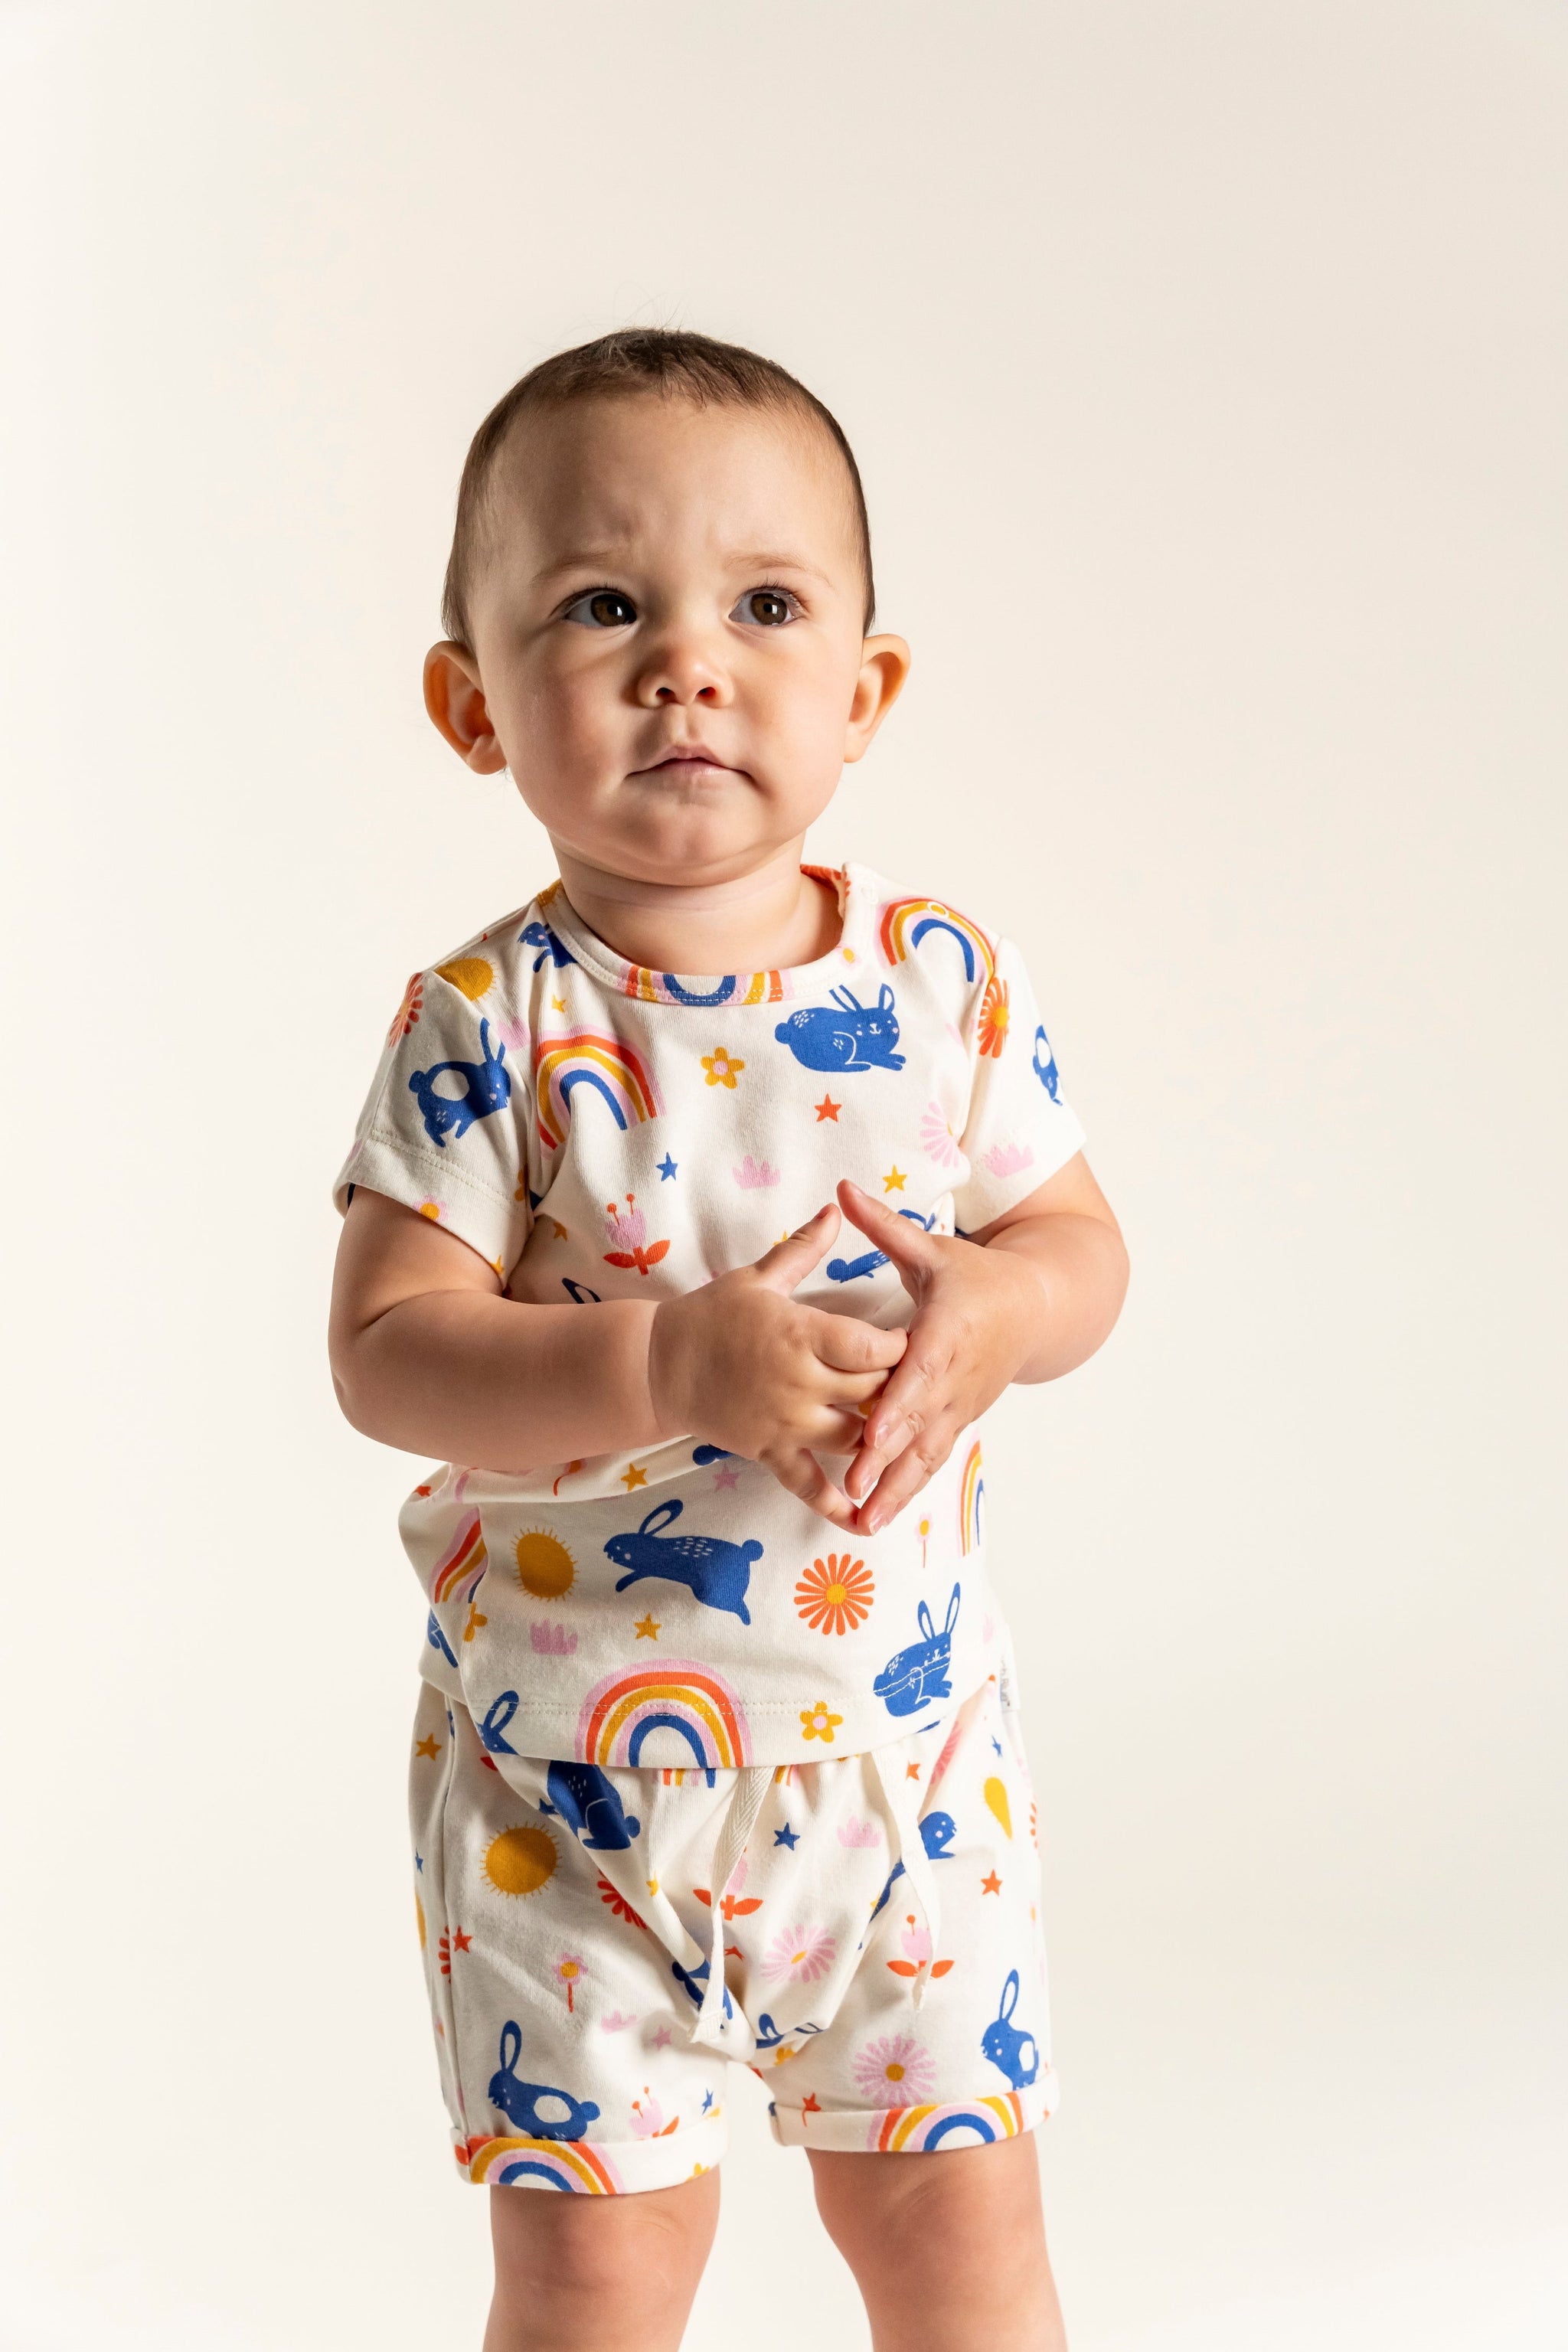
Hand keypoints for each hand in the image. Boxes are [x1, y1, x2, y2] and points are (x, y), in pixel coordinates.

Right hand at [647, 1205, 907, 1527]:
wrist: (657, 1365)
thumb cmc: (710, 1316)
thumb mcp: (758, 1277)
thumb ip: (804, 1248)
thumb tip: (836, 1208)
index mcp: (800, 1334)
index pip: (872, 1347)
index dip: (901, 1346)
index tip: (913, 1339)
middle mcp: (798, 1383)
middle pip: (871, 1392)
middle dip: (897, 1388)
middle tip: (916, 1381)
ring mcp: (784, 1423)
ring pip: (853, 1438)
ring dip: (878, 1437)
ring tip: (897, 1428)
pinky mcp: (769, 1453)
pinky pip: (808, 1485)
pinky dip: (836, 1504)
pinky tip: (864, 1518)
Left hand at [835, 1179, 1047, 1532]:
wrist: (1036, 1307)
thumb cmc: (976, 1275)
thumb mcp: (934, 1248)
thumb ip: (886, 1227)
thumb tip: (842, 1190)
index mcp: (948, 1332)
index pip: (921, 1374)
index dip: (898, 1405)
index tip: (872, 1431)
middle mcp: (955, 1377)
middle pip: (919, 1425)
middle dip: (887, 1462)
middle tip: (855, 1493)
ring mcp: (959, 1404)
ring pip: (926, 1453)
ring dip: (896, 1490)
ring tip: (863, 1524)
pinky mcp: (958, 1420)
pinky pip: (932, 1459)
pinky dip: (907, 1489)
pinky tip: (877, 1517)